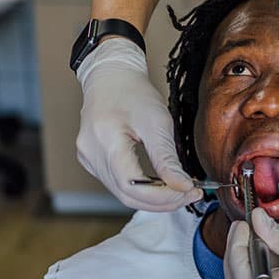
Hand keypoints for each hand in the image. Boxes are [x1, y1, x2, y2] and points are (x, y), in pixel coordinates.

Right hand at [75, 37, 202, 210]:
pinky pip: (117, 184)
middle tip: (190, 194)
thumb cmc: (133, 93)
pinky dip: (140, 189)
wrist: (111, 77)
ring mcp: (87, 158)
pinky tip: (159, 184)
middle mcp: (90, 153)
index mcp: (105, 139)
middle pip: (126, 194)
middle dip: (162, 201)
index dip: (163, 196)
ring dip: (152, 198)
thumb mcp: (158, 121)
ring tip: (179, 190)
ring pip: (121, 193)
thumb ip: (167, 158)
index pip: (132, 185)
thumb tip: (182, 187)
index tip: (190, 191)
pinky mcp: (91, 160)